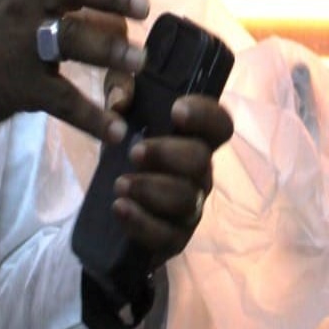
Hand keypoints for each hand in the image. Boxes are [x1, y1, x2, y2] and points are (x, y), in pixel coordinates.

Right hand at [0, 0, 152, 155]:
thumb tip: (128, 4)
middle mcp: (30, 1)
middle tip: (143, 8)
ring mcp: (23, 44)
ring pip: (71, 38)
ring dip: (109, 50)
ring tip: (139, 63)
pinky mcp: (20, 86)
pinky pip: (62, 100)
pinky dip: (92, 117)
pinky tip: (117, 130)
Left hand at [110, 94, 233, 268]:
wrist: (108, 204)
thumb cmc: (125, 149)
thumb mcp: (116, 109)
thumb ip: (117, 90)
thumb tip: (120, 101)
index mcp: (195, 139)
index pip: (219, 124)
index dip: (205, 116)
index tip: (176, 110)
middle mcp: (200, 172)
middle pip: (201, 160)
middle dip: (168, 154)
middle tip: (134, 152)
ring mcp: (190, 207)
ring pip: (185, 198)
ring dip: (151, 188)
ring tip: (119, 184)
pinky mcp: (174, 238)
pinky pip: (167, 235)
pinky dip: (142, 222)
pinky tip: (120, 208)